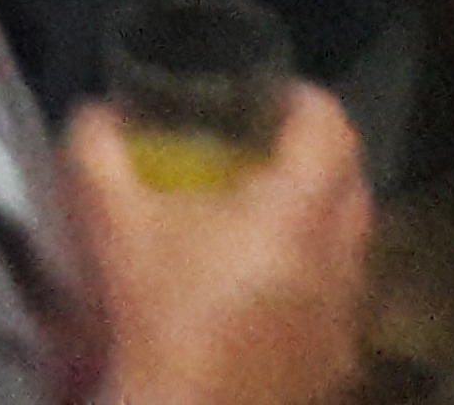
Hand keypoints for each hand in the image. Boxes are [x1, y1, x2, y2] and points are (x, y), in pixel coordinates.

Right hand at [66, 86, 371, 404]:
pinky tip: (260, 288)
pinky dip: (312, 274)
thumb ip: (99, 149)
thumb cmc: (157, 313)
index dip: (304, 99)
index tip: (266, 93)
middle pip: (354, 184)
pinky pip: (340, 296)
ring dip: (317, 218)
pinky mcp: (339, 360)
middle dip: (316, 156)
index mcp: (298, 213)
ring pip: (351, 244)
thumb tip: (101, 112)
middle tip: (260, 148)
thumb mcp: (109, 220)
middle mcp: (341, 259)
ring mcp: (347, 316)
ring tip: (259, 217)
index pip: (333, 130)